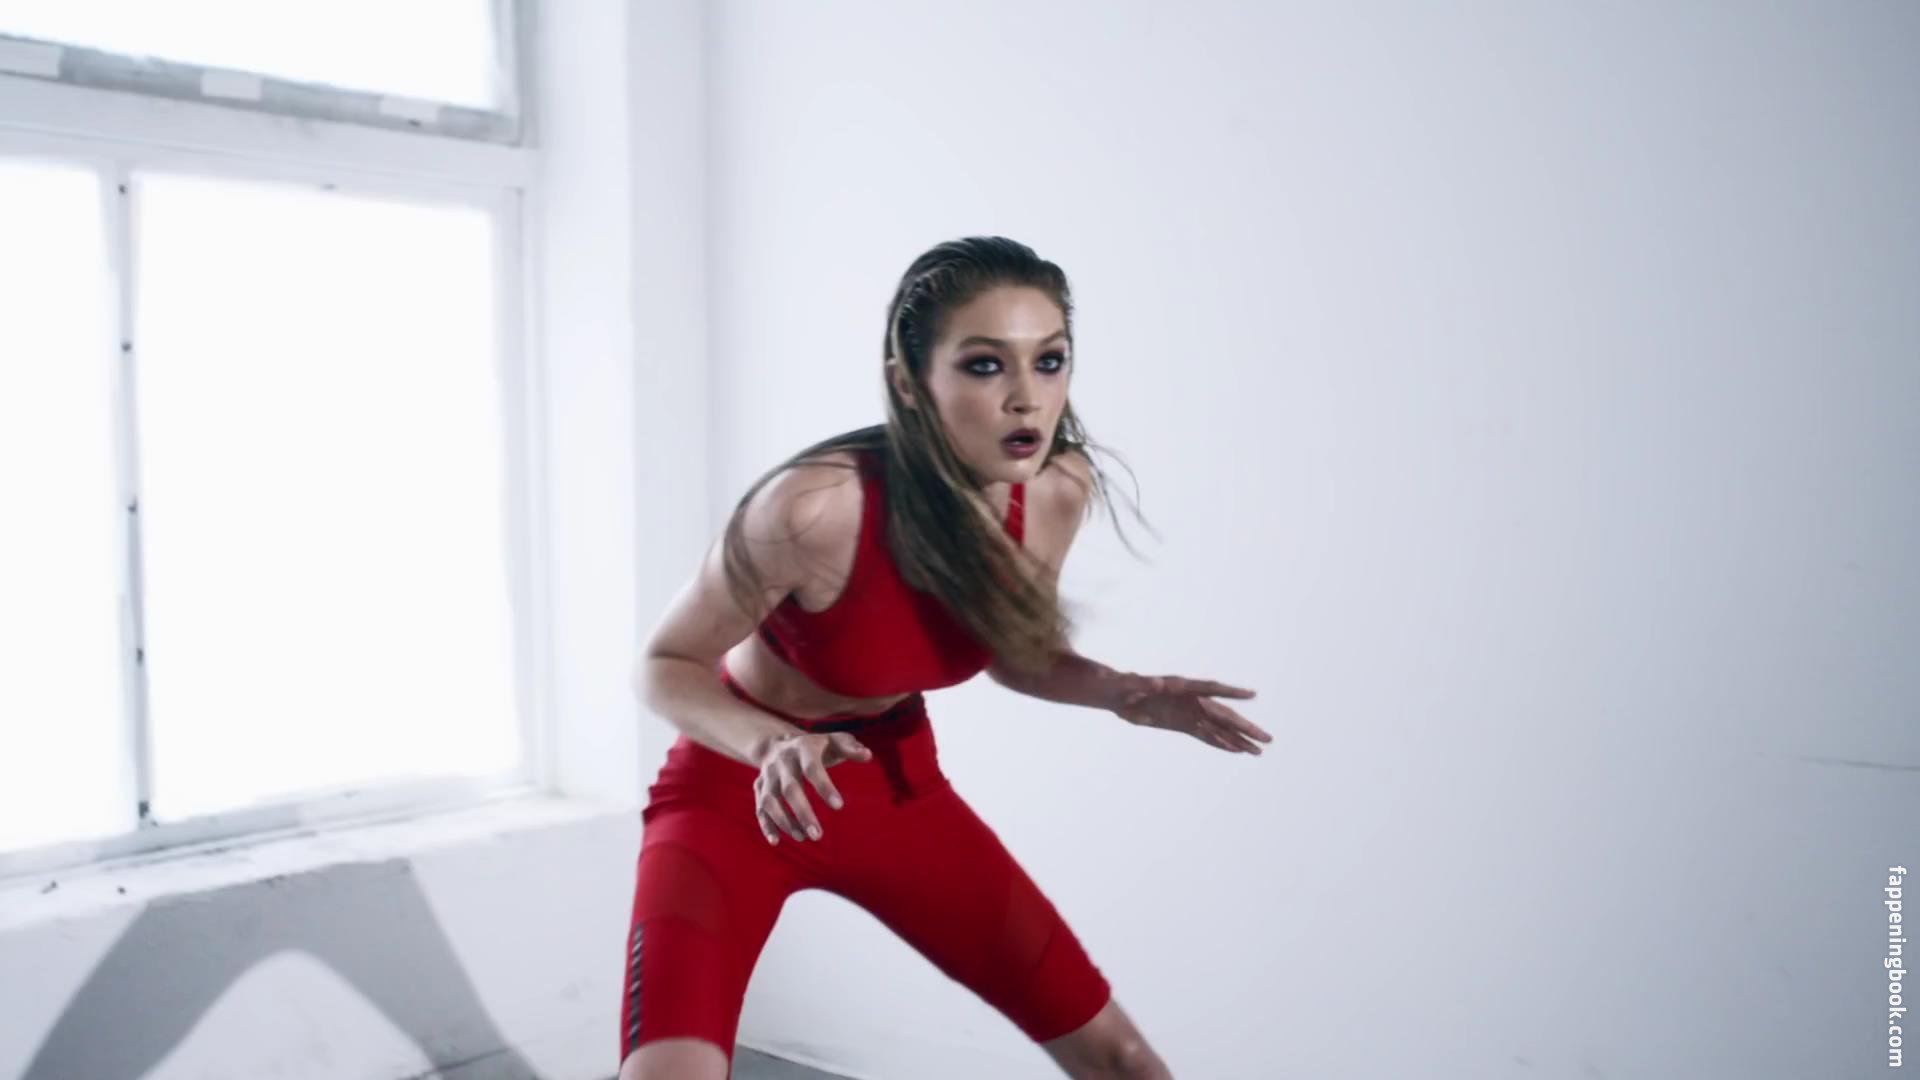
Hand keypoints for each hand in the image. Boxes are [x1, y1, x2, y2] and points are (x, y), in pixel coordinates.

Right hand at [753, 731, 871, 843]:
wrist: (777, 743)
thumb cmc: (815, 747)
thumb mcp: (833, 740)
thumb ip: (850, 747)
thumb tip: (868, 756)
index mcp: (802, 748)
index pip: (812, 768)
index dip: (824, 787)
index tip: (839, 807)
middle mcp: (781, 762)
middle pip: (790, 789)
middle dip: (802, 813)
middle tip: (817, 836)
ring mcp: (767, 775)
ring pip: (771, 801)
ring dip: (785, 821)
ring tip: (803, 838)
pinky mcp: (759, 788)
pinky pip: (759, 808)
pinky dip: (766, 825)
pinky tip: (776, 841)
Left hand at [1115, 675, 1269, 754]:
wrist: (1114, 693)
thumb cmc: (1121, 685)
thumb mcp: (1128, 683)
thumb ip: (1143, 683)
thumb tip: (1156, 682)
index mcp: (1180, 687)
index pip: (1210, 688)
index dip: (1231, 691)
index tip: (1252, 694)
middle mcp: (1189, 700)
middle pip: (1223, 714)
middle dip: (1245, 727)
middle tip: (1267, 738)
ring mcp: (1187, 713)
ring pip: (1219, 728)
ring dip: (1238, 740)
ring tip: (1259, 752)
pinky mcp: (1182, 724)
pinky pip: (1206, 735)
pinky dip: (1221, 743)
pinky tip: (1235, 751)